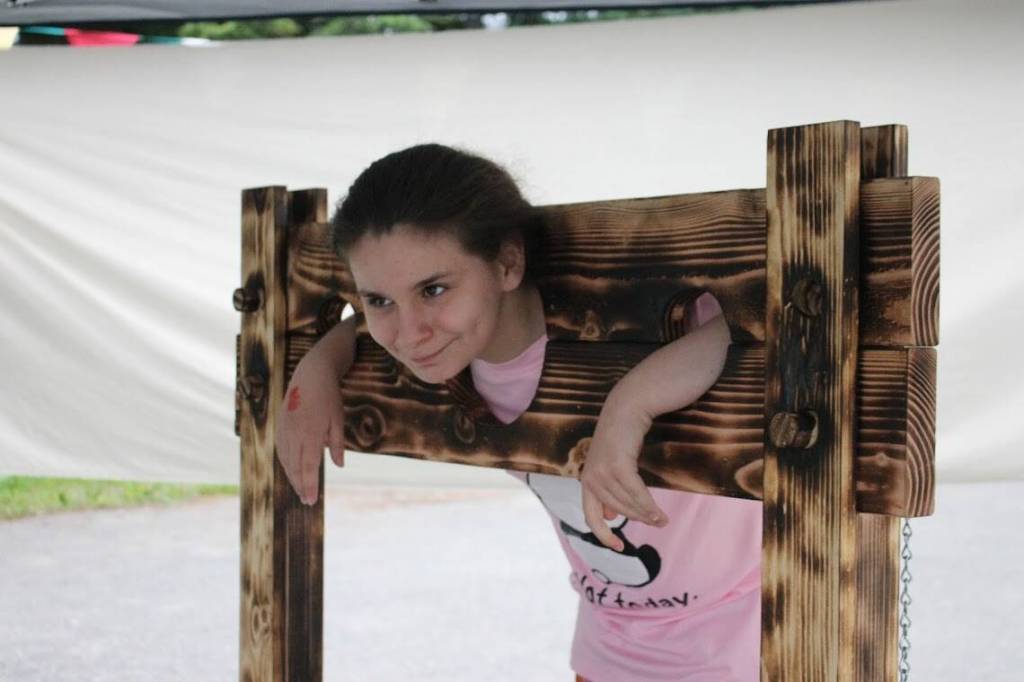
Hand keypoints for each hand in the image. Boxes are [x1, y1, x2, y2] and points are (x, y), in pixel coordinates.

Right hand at [274, 354, 346, 505]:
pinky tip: (290, 470)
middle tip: (307, 501)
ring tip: (300, 489)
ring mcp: (285, 428)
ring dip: (291, 476)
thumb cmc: (329, 397)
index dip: (309, 485)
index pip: (308, 466)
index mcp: (311, 433)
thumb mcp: (338, 420)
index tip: (311, 500)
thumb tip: (339, 465)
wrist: (311, 374)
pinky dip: (285, 463)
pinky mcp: (281, 424)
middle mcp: (295, 433)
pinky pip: (281, 449)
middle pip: (295, 467)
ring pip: (286, 459)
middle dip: (300, 485)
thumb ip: (337, 444)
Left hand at [580, 393, 668, 550]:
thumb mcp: (612, 464)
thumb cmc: (623, 435)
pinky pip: (635, 492)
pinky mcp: (617, 463)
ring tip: (662, 520)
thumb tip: (608, 515)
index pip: (590, 515)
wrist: (628, 405)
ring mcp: (602, 470)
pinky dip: (647, 505)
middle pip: (616, 510)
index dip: (602, 534)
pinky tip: (659, 512)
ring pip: (627, 502)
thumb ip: (609, 488)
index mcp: (587, 479)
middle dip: (637, 519)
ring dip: (646, 514)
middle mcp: (590, 476)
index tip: (617, 547)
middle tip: (657, 523)